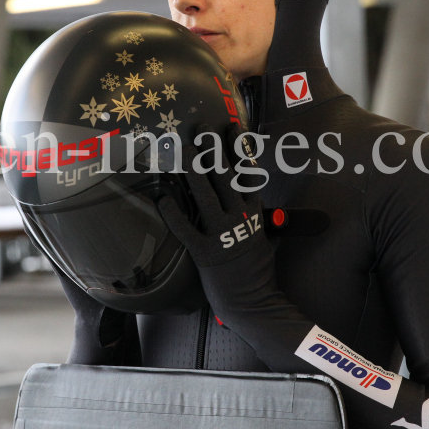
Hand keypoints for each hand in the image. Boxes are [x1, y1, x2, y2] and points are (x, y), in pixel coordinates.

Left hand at [157, 124, 268, 268]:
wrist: (252, 301)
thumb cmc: (258, 270)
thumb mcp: (266, 238)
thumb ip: (260, 216)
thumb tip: (256, 199)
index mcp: (255, 212)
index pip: (248, 172)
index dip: (239, 147)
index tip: (231, 127)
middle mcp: (240, 219)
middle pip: (226, 177)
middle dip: (214, 150)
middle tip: (202, 128)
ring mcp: (223, 235)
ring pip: (207, 197)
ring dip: (196, 172)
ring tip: (185, 151)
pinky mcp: (205, 253)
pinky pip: (186, 229)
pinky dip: (173, 214)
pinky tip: (163, 198)